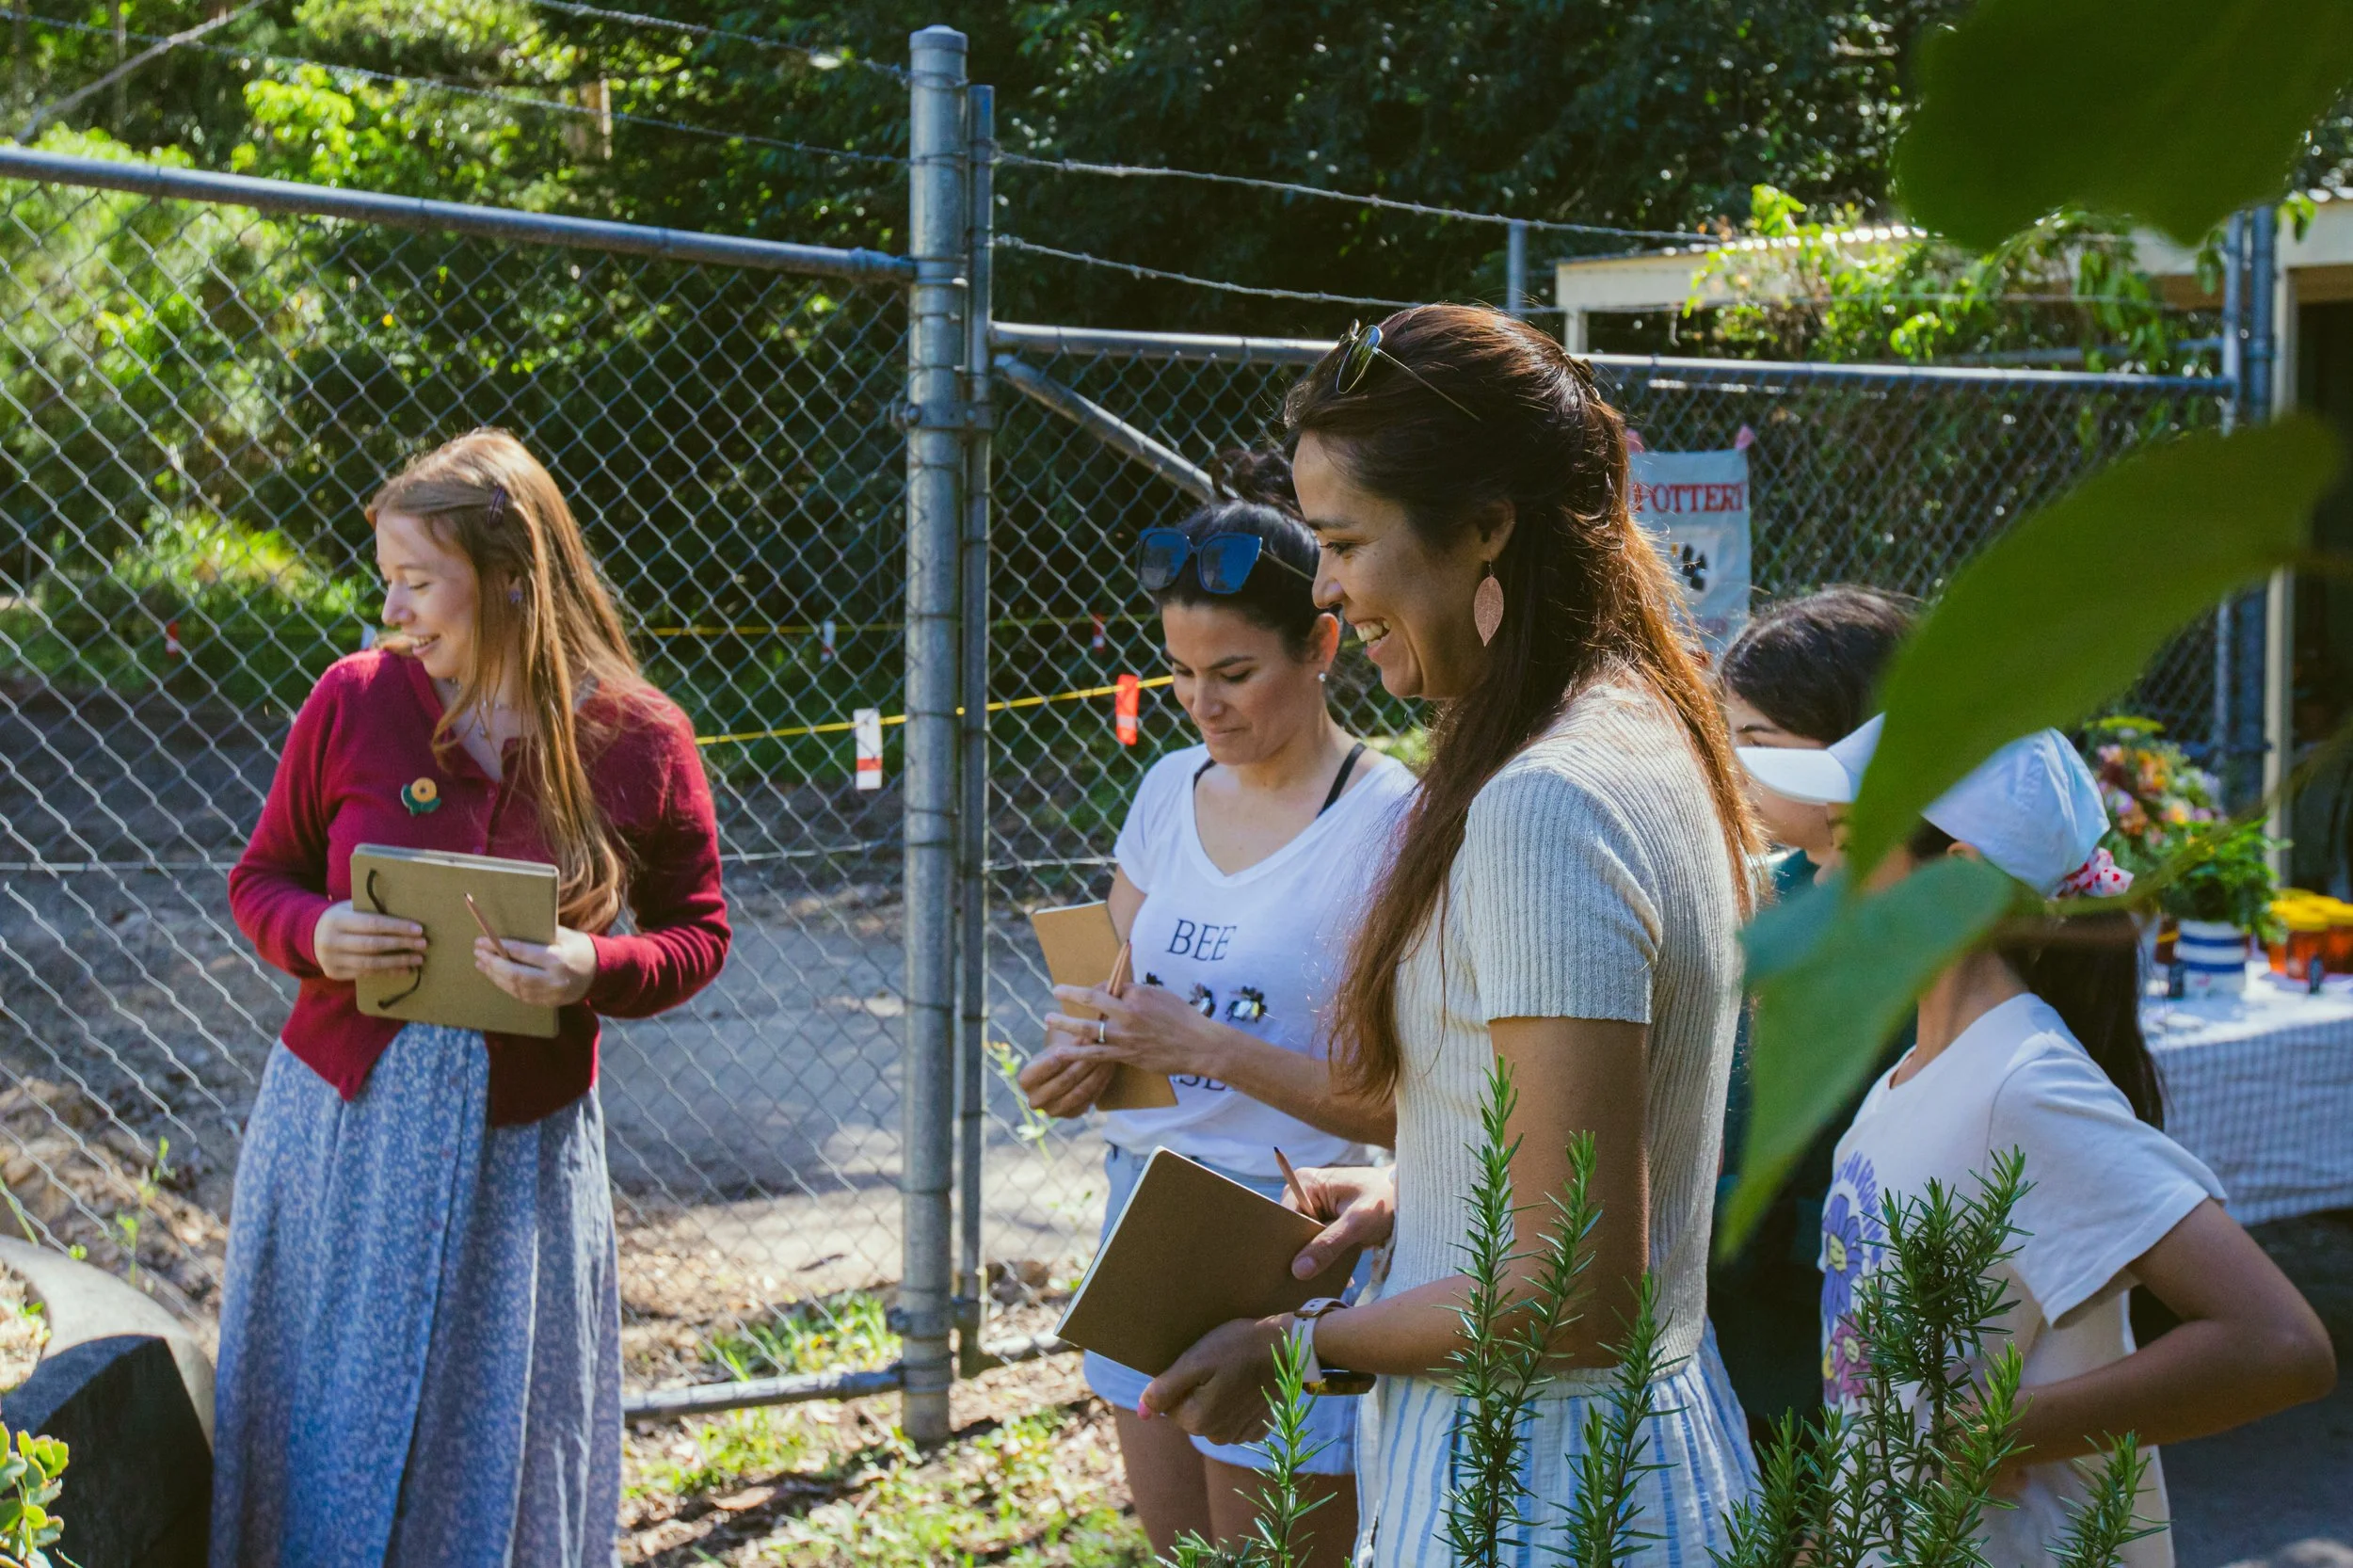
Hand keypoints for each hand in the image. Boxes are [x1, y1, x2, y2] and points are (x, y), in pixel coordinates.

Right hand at [312, 900, 426, 980]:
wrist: (311, 934)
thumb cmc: (342, 918)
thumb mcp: (351, 908)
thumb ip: (371, 911)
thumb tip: (408, 914)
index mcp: (338, 920)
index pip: (372, 924)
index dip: (396, 927)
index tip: (418, 930)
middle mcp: (332, 940)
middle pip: (372, 945)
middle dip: (401, 945)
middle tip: (423, 944)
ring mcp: (331, 959)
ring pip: (370, 964)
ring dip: (397, 962)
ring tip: (418, 959)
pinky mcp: (334, 973)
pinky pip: (365, 974)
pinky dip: (387, 972)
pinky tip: (404, 969)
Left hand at [474, 927, 597, 1006]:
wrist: (602, 973)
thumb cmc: (580, 948)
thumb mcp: (564, 935)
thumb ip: (539, 935)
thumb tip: (508, 933)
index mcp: (557, 959)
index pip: (521, 952)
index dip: (498, 946)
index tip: (482, 940)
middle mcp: (552, 979)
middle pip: (513, 973)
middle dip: (492, 963)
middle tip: (478, 953)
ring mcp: (550, 994)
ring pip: (515, 987)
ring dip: (495, 976)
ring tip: (481, 964)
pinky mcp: (548, 1003)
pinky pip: (521, 996)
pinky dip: (506, 986)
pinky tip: (496, 976)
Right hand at [1015, 1035, 1112, 1118]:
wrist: (1056, 1077)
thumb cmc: (1054, 1057)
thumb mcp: (1055, 1049)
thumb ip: (1069, 1046)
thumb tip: (1089, 1038)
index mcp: (1026, 1081)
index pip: (1042, 1069)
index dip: (1059, 1057)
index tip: (1074, 1044)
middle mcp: (1035, 1100)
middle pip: (1064, 1080)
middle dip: (1084, 1063)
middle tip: (1100, 1049)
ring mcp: (1053, 1111)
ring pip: (1080, 1091)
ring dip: (1096, 1074)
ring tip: (1108, 1058)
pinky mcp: (1070, 1115)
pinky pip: (1089, 1099)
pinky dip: (1100, 1083)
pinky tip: (1109, 1070)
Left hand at [1044, 978, 1224, 1079]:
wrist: (1199, 1046)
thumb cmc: (1183, 1018)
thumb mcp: (1160, 995)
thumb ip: (1135, 994)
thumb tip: (1115, 993)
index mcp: (1137, 994)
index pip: (1109, 987)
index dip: (1097, 989)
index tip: (1091, 993)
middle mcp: (1128, 1014)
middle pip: (1093, 1001)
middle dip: (1070, 996)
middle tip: (1055, 992)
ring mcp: (1126, 1037)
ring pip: (1088, 1029)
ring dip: (1065, 1024)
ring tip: (1047, 1020)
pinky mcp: (1126, 1056)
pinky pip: (1096, 1054)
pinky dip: (1076, 1053)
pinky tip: (1060, 1052)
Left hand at [1140, 1314, 1285, 1445]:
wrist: (1287, 1348)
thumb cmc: (1237, 1348)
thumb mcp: (1195, 1361)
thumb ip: (1164, 1389)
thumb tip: (1142, 1413)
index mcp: (1197, 1422)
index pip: (1169, 1404)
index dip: (1181, 1380)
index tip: (1201, 1364)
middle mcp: (1216, 1437)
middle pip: (1190, 1411)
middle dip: (1197, 1390)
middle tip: (1217, 1365)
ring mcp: (1239, 1435)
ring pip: (1211, 1415)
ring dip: (1216, 1397)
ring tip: (1233, 1373)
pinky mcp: (1257, 1428)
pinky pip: (1234, 1418)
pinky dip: (1236, 1403)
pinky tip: (1247, 1385)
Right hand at [1288, 1165, 1393, 1280]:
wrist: (1412, 1195)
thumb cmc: (1386, 1200)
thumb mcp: (1357, 1224)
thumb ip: (1328, 1245)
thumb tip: (1298, 1271)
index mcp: (1305, 1182)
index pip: (1284, 1219)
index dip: (1288, 1245)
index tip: (1292, 1272)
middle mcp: (1304, 1192)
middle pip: (1292, 1230)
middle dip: (1302, 1255)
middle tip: (1308, 1282)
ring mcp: (1315, 1206)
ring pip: (1304, 1239)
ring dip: (1315, 1259)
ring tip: (1321, 1281)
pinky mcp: (1326, 1219)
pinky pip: (1317, 1241)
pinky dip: (1325, 1257)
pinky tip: (1334, 1274)